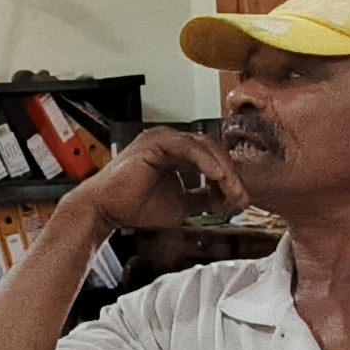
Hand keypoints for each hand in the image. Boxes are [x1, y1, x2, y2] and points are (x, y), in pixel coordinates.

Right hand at [71, 127, 248, 234]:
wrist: (108, 210)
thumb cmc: (134, 205)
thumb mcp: (182, 205)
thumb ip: (204, 199)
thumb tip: (226, 200)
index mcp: (177, 153)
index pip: (214, 158)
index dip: (230, 178)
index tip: (241, 199)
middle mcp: (172, 142)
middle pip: (214, 150)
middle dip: (232, 174)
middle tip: (241, 196)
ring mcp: (163, 139)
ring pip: (205, 147)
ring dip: (223, 169)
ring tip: (232, 189)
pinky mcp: (156, 142)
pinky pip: (188, 147)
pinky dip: (206, 161)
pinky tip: (217, 176)